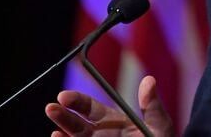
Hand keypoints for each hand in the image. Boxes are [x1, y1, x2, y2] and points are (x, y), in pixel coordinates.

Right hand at [45, 75, 174, 136]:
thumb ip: (151, 106)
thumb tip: (149, 80)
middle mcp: (99, 135)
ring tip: (55, 132)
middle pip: (76, 124)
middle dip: (62, 115)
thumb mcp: (158, 125)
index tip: (63, 96)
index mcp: (112, 121)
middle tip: (51, 107)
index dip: (76, 101)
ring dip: (62, 133)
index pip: (89, 108)